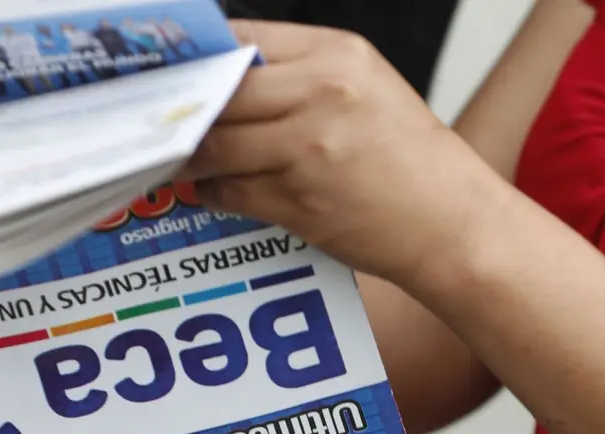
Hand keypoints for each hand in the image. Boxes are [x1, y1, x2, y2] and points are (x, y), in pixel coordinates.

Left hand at [180, 20, 504, 286]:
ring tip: (172, 159)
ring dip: (185, 157)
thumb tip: (220, 80)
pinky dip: (210, 192)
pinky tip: (208, 190)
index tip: (170, 74)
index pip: (243, 41)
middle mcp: (322, 94)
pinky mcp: (299, 200)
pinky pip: (230, 191)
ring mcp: (309, 148)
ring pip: (216, 146)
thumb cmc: (405, 157)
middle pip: (221, 93)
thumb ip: (296, 77)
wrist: (450, 222)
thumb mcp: (362, 89)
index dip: (199, 59)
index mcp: (337, 55)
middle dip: (181, 110)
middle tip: (154, 122)